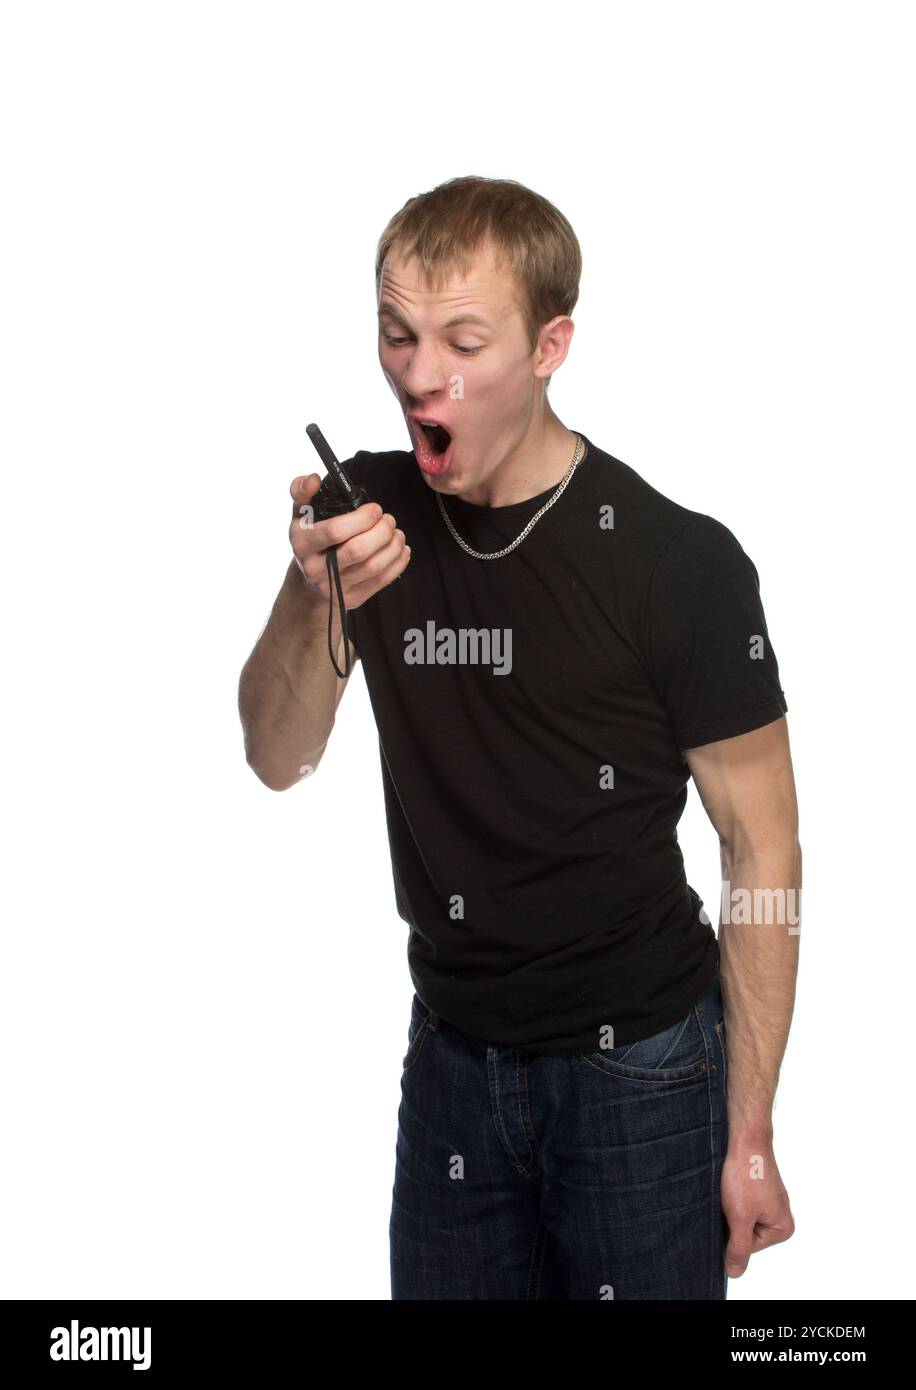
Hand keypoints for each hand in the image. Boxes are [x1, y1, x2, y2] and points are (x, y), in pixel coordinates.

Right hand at [288, 473, 410, 609]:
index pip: (334, 530)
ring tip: (397, 533)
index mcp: (303, 544)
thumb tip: (313, 479)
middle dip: (381, 531)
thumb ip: (302, 492)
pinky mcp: (352, 599)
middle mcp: (315, 569)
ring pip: (373, 566)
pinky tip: (401, 549)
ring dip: (393, 546)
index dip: (362, 518)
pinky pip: (381, 581)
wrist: (309, 583)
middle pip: (358, 550)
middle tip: (389, 520)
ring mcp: (334, 587)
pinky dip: (398, 563)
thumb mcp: (300, 515)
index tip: (375, 509)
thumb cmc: (311, 540)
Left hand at [721, 1139, 794, 1276]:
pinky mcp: (759, 1190)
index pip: (747, 1247)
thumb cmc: (746, 1175)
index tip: (730, 1212)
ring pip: (741, 1217)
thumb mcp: (739, 1217)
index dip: (731, 1233)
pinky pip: (742, 1203)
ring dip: (731, 1208)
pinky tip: (731, 1185)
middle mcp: (781, 1217)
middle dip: (732, 1220)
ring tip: (731, 1191)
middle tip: (730, 1200)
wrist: (745, 1138)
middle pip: (745, 1234)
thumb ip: (738, 1248)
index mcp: (783, 1228)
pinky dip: (732, 1198)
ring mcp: (770, 1202)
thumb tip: (735, 1273)